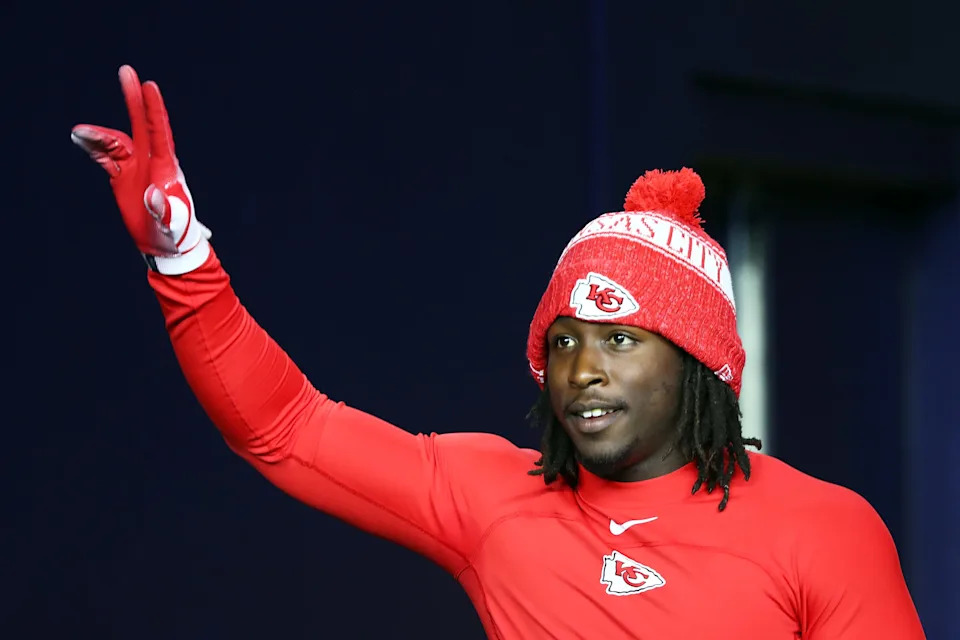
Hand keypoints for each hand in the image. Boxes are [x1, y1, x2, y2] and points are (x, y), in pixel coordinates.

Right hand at [72, 65, 210, 273]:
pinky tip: (80, 140)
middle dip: (134, 99)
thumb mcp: (174, 225)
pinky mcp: (124, 176)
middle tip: (127, 71)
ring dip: (98, 136)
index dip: (154, 110)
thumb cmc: (177, 234)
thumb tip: (155, 195)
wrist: (168, 244)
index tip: (150, 86)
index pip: (160, 133)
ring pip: (116, 142)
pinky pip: (105, 157)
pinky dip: (93, 148)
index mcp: (167, 168)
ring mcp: (137, 167)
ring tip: (79, 134)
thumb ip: (167, 211)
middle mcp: (152, 161)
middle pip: (141, 125)